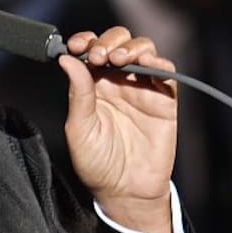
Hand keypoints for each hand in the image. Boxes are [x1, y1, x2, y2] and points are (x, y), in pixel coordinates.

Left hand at [58, 27, 177, 232]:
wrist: (125, 191)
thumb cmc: (98, 163)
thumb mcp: (80, 128)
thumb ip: (78, 93)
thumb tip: (65, 59)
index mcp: (93, 84)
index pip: (90, 49)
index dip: (85, 41)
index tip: (77, 46)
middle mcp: (117, 80)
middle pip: (117, 42)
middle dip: (107, 41)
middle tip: (98, 56)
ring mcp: (141, 88)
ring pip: (142, 49)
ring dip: (131, 46)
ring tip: (118, 59)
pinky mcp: (164, 99)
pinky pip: (166, 72)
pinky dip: (159, 61)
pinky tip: (147, 63)